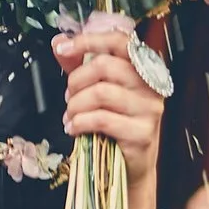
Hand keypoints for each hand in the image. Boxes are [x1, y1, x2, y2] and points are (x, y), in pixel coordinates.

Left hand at [53, 27, 164, 208]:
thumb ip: (80, 65)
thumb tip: (58, 42)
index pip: (119, 41)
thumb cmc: (114, 125)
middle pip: (104, 66)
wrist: (131, 167)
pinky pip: (102, 119)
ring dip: (75, 106)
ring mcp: (149, 109)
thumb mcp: (97, 91)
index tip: (62, 48)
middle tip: (68, 98)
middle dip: (75, 82)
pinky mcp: (142, 133)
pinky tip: (74, 129)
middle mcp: (150, 85)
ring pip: (100, 93)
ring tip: (70, 116)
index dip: (89, 40)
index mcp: (142, 68)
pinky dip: (80, 123)